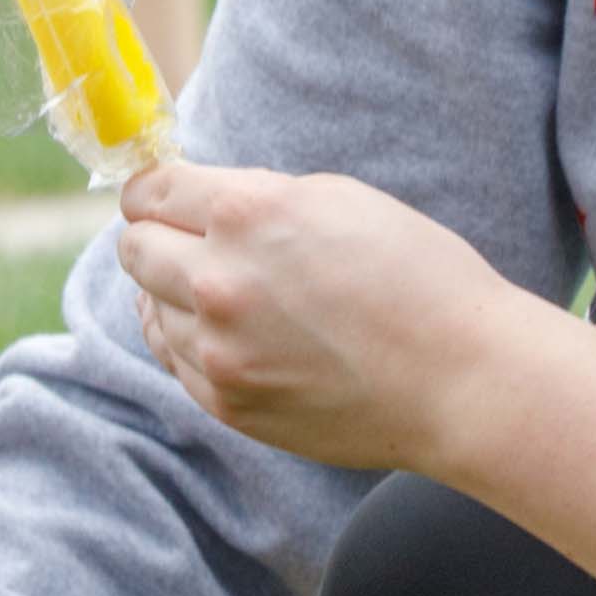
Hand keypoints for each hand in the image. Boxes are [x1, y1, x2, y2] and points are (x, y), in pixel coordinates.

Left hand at [118, 154, 534, 474]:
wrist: (462, 380)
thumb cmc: (420, 279)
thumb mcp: (341, 201)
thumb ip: (259, 196)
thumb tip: (202, 204)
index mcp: (246, 214)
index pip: (149, 192)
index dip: (152, 192)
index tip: (159, 199)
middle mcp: (216, 281)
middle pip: (133, 249)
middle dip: (154, 238)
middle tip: (183, 241)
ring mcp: (217, 350)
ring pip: (148, 308)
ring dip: (173, 294)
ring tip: (222, 293)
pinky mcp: (226, 403)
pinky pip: (174, 360)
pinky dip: (189, 341)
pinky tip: (226, 333)